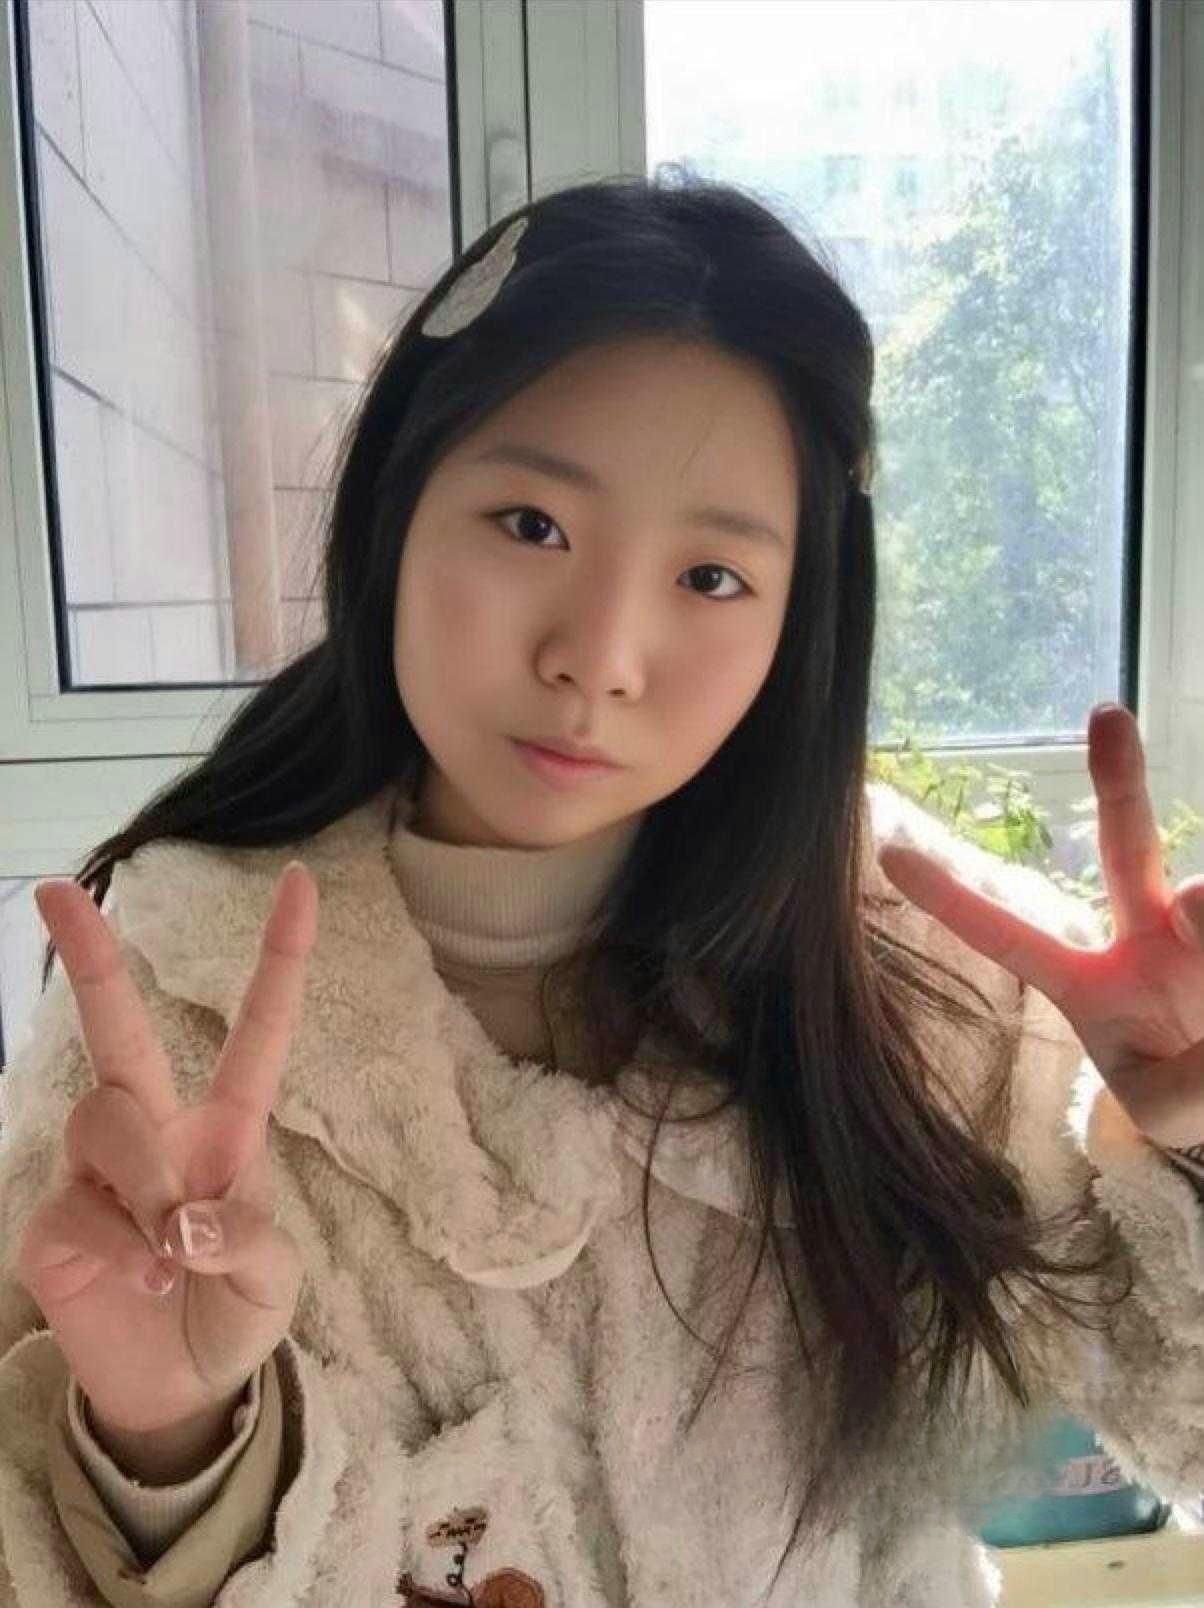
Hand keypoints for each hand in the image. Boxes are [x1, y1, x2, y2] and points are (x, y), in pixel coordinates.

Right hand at [16, 861, 317, 1435]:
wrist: (179, 1394)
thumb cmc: (232, 1312)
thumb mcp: (273, 1279)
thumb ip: (245, 1238)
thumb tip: (181, 1222)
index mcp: (227, 1126)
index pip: (258, 1030)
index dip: (281, 956)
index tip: (299, 879)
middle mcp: (157, 1130)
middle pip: (119, 1029)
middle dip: (92, 957)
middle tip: (58, 892)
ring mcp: (96, 1172)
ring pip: (106, 1119)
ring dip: (147, 1183)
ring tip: (173, 1256)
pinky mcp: (54, 1220)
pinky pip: (78, 1205)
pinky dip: (120, 1248)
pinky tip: (141, 1283)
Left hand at [875, 702, 1203, 1151]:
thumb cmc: (1188, 1095)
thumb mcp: (1164, 1109)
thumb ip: (1177, 1072)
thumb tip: (1196, 912)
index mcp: (1092, 986)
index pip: (1013, 938)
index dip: (954, 901)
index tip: (887, 852)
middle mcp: (1148, 937)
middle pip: (1127, 847)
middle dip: (1117, 780)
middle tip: (1105, 715)